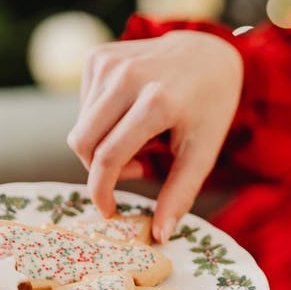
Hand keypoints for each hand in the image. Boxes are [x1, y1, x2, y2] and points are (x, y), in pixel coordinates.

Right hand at [67, 30, 241, 241]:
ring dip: (105, 144)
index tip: (109, 211)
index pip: (108, 157)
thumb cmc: (209, 108)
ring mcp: (109, 63)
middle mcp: (127, 77)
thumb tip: (160, 236)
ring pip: (81, 128)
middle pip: (84, 143)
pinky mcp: (98, 57)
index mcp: (157, 102)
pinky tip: (131, 114)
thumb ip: (180, 194)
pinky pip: (84, 108)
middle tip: (136, 169)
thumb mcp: (203, 152)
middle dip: (100, 169)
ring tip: (143, 137)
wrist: (209, 53)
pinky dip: (102, 122)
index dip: (101, 191)